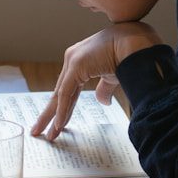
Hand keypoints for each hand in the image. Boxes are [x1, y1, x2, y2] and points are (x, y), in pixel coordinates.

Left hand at [31, 23, 161, 140]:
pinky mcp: (76, 66)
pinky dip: (63, 110)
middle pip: (59, 92)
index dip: (62, 107)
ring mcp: (73, 61)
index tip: (56, 123)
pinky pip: (67, 93)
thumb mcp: (112, 75)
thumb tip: (102, 101)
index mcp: (81, 60)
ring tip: (45, 134)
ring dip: (51, 116)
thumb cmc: (128, 54)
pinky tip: (58, 125)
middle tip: (39, 130)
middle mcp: (73, 59)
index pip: (68, 89)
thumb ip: (103, 88)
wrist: (137, 43)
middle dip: (50, 114)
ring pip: (59, 94)